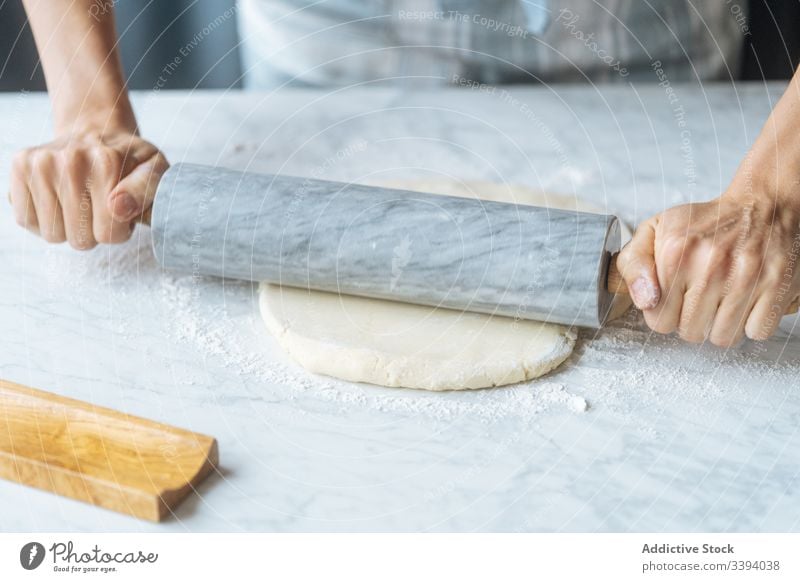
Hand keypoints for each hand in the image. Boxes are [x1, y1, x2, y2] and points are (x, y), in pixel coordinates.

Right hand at [9, 129, 168, 248]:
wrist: (96, 131)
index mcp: (107, 162)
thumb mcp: (155, 170)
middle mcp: (69, 160)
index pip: (108, 234)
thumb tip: (118, 208)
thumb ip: (147, 190)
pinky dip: (43, 220)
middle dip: (94, 231)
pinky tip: (59, 201)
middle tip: (100, 206)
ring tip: (81, 202)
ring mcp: (40, 162)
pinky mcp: (20, 166)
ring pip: (52, 235)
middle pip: (79, 239)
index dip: (119, 231)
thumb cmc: (129, 160)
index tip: (122, 212)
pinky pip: (26, 220)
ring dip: (69, 228)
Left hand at [617, 191, 799, 345]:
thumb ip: (633, 265)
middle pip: (691, 333)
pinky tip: (747, 301)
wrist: (762, 202)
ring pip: (723, 338)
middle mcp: (711, 265)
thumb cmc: (705, 223)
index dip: (664, 314)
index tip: (674, 298)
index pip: (659, 321)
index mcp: (676, 253)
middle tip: (701, 297)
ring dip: (721, 325)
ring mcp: (747, 277)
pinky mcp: (777, 285)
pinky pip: (758, 332)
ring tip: (723, 299)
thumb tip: (645, 301)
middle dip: (692, 321)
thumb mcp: (655, 231)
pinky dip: (752, 323)